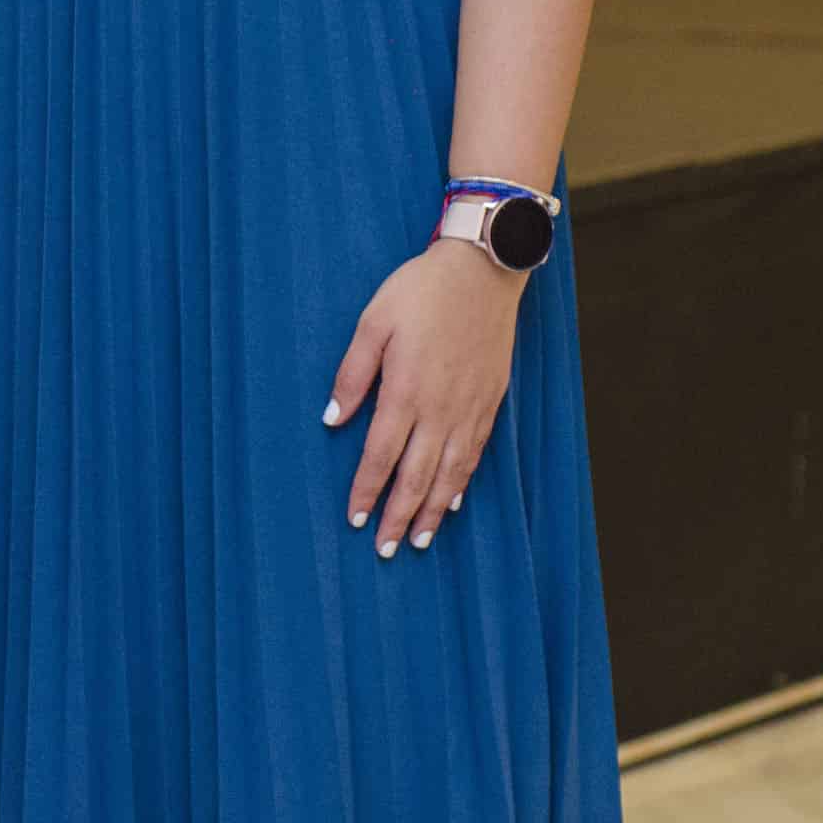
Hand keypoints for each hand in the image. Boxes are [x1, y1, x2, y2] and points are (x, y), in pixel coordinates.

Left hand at [324, 238, 524, 556]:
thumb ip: (352, 375)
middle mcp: (440, 408)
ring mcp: (470, 408)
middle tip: (385, 550)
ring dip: (431, 511)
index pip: (381, 455)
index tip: (355, 520)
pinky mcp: (490, 401)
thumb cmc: (420, 292)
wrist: (482, 272)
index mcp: (406, 391)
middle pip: (417, 476)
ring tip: (417, 541)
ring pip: (450, 473)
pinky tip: (450, 501)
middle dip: (397, 515)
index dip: (367, 490)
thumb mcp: (373, 323)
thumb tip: (332, 420)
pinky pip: (474, 454)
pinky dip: (461, 483)